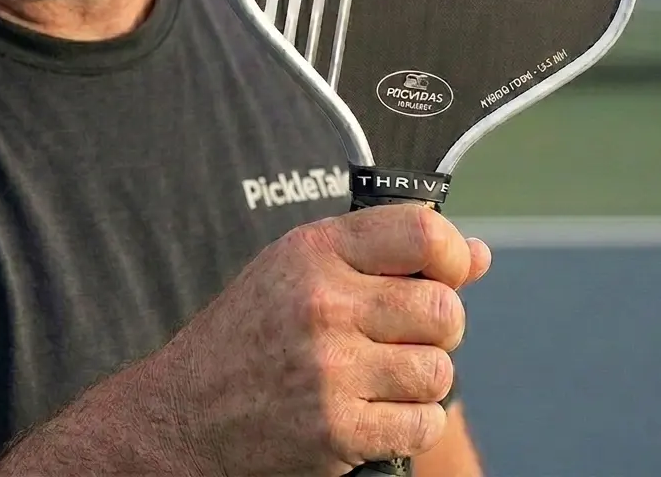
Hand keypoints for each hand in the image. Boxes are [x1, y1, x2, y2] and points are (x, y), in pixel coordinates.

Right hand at [152, 205, 490, 476]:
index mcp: (314, 250)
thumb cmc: (248, 332)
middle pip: (444, 309)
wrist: (184, 412)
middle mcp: (323, 302)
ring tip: (382, 376)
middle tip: (405, 335)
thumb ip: (385, 255)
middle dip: (438, 327)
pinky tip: (377, 412)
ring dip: (422, 379)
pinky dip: (412, 423)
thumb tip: (476, 253)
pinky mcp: (336, 428)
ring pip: (439, 370)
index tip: (446, 271)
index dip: (451, 253)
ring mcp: (330, 367)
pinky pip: (423, 422)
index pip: (421, 232)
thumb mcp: (301, 269)